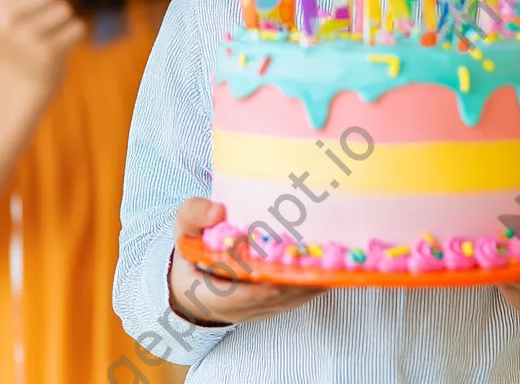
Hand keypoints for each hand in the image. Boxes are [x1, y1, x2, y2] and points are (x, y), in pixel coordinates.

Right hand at [0, 0, 86, 94]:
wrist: (22, 82)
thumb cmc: (22, 37)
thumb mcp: (17, 9)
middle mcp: (6, 22)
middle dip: (55, 2)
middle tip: (45, 21)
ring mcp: (25, 39)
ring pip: (65, 9)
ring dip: (65, 20)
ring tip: (51, 35)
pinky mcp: (47, 53)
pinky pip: (77, 27)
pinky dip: (74, 34)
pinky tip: (59, 46)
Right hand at [169, 198, 325, 326]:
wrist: (194, 283)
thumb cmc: (192, 250)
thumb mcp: (184, 228)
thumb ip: (195, 215)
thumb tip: (218, 210)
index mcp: (210, 294)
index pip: (240, 294)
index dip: (263, 281)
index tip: (282, 264)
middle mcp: (240, 308)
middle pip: (276, 295)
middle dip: (299, 275)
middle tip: (322, 250)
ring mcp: (261, 309)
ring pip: (293, 297)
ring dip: (313, 278)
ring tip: (335, 253)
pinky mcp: (276, 304)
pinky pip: (299, 295)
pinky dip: (316, 280)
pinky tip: (334, 261)